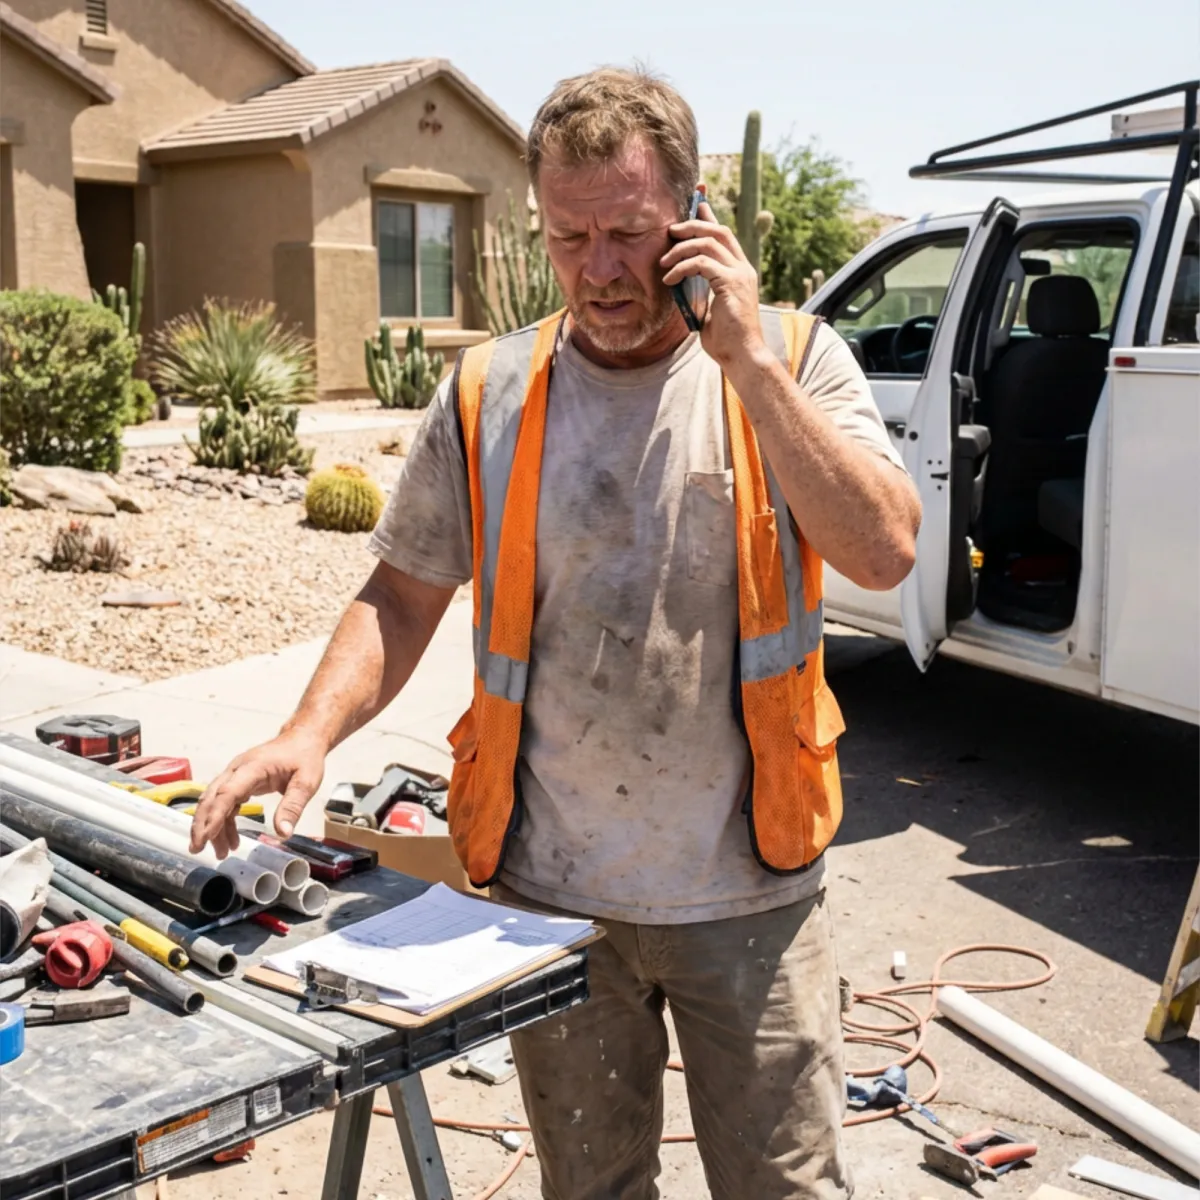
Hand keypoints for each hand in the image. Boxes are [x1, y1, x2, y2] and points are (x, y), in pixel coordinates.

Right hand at [189, 729, 326, 856]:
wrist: (302, 738)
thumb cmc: (304, 756)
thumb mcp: (306, 782)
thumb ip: (293, 807)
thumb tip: (282, 833)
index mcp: (253, 767)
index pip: (227, 792)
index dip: (215, 815)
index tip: (206, 836)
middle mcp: (237, 770)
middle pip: (212, 797)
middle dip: (202, 824)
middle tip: (197, 849)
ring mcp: (236, 775)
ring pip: (214, 802)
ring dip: (213, 827)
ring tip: (221, 853)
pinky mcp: (239, 782)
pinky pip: (225, 804)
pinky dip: (224, 822)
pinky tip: (232, 840)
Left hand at [660, 201, 765, 370]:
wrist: (742, 357)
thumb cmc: (725, 340)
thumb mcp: (707, 309)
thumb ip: (698, 292)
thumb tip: (677, 282)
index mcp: (739, 271)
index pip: (724, 235)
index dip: (709, 217)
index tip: (694, 203)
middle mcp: (743, 268)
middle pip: (718, 230)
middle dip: (692, 225)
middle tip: (670, 230)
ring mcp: (739, 274)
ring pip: (709, 242)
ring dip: (682, 247)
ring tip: (664, 261)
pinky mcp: (731, 284)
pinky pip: (702, 263)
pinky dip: (682, 267)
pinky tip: (669, 278)